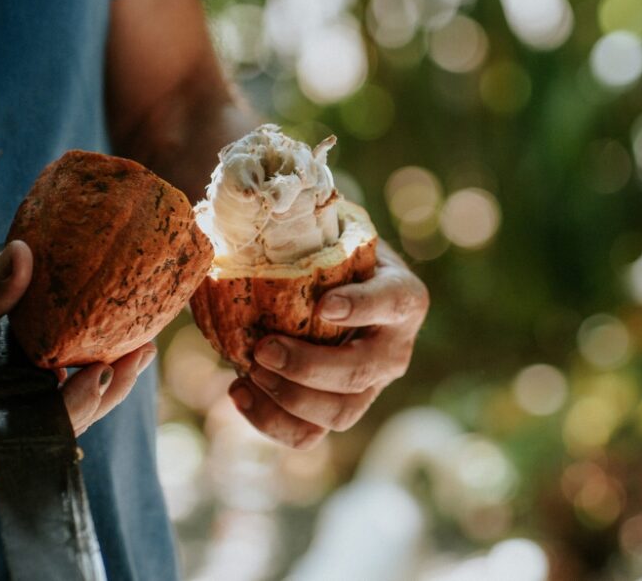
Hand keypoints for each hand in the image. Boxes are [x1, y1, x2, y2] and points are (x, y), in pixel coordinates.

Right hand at [0, 240, 156, 488]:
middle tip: (142, 352)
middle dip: (104, 391)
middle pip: (56, 432)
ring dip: (95, 391)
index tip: (107, 365)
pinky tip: (101, 362)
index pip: (37, 430)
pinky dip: (70, 392)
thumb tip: (25, 254)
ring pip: (53, 429)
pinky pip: (39, 421)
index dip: (78, 400)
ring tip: (136, 354)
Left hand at [229, 241, 428, 448]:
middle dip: (308, 367)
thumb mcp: (330, 232)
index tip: (324, 304)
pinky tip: (237, 390)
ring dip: (288, 398)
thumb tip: (247, 206)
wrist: (333, 288)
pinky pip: (310, 435)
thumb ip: (305, 223)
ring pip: (340, 413)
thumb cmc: (329, 253)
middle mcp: (396, 348)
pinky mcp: (340, 410)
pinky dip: (269, 421)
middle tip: (262, 348)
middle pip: (361, 372)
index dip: (362, 307)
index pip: (394, 302)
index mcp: (404, 296)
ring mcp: (372, 387)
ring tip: (247, 371)